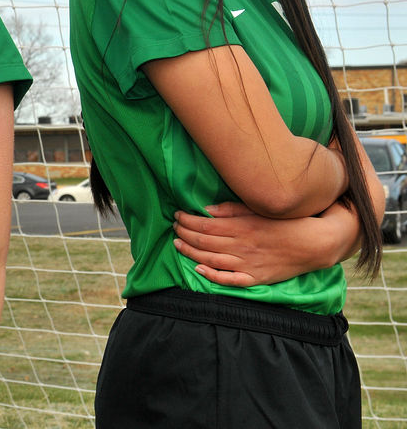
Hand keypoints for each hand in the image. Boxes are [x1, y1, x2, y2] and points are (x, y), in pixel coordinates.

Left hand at [172, 202, 345, 286]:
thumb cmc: (286, 223)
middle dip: (184, 233)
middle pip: (204, 241)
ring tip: (177, 244)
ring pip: (211, 259)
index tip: (177, 214)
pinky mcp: (256, 278)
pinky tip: (198, 269)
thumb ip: (231, 210)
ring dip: (190, 251)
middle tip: (174, 227)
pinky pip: (229, 280)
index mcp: (242, 227)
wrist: (315, 244)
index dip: (187, 220)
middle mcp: (242, 246)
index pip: (205, 225)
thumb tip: (205, 210)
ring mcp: (248, 265)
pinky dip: (212, 276)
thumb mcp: (259, 210)